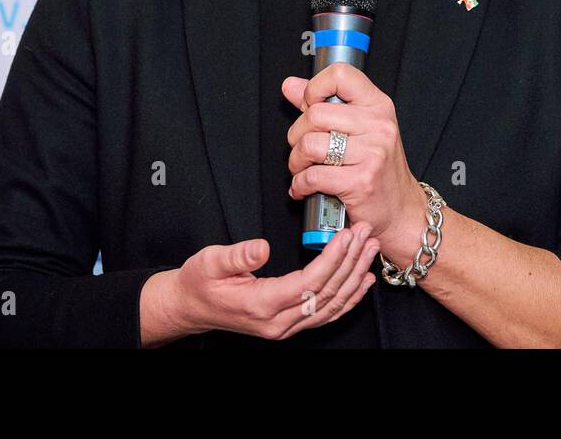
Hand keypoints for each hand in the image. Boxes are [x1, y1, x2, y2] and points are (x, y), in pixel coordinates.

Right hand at [141, 222, 378, 345]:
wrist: (191, 307)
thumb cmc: (199, 283)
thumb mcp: (209, 262)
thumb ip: (237, 255)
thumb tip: (262, 248)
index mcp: (260, 305)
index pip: (307, 283)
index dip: (331, 259)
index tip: (346, 236)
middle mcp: (277, 322)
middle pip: (326, 294)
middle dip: (350, 262)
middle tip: (365, 234)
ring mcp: (285, 327)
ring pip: (331, 306)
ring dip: (354, 277)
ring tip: (370, 250)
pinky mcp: (290, 323)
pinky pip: (326, 313)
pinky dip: (349, 297)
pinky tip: (362, 280)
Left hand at [283, 63, 430, 269]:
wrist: (401, 210)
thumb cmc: (379, 169)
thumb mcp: (360, 128)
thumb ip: (323, 104)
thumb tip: (291, 85)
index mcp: (378, 105)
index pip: (340, 75)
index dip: (314, 88)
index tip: (310, 105)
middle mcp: (378, 125)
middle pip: (315, 114)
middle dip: (297, 134)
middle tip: (303, 148)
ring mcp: (371, 153)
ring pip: (309, 145)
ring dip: (296, 161)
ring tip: (303, 169)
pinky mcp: (360, 181)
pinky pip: (312, 176)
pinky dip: (299, 185)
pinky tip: (304, 188)